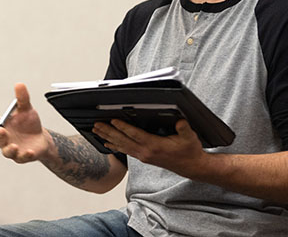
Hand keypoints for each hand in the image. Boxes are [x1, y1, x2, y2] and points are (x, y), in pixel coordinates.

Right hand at [0, 83, 49, 162]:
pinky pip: (22, 158)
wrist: (41, 137)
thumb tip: (19, 84)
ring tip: (15, 146)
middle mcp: (5, 139)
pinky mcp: (22, 156)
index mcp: (3, 126)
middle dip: (0, 135)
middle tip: (3, 130)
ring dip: (10, 149)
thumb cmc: (29, 123)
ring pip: (7, 152)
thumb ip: (22, 98)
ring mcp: (13, 149)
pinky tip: (30, 151)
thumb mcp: (27, 109)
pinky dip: (25, 155)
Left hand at [92, 119, 207, 178]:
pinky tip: (107, 143)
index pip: (135, 135)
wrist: (192, 166)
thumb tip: (180, 120)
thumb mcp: (189, 137)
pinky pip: (125, 151)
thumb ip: (184, 128)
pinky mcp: (143, 157)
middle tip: (96, 124)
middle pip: (123, 141)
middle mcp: (145, 152)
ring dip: (108, 138)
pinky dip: (115, 146)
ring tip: (96, 131)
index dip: (123, 127)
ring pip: (122, 146)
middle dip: (108, 132)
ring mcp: (143, 156)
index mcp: (154, 146)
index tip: (113, 120)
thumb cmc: (189, 150)